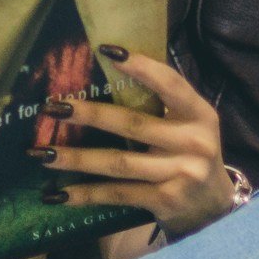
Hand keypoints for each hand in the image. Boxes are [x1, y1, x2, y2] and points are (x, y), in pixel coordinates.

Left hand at [30, 46, 234, 240]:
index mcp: (200, 115)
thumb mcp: (190, 123)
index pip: (171, 85)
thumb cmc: (191, 153)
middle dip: (89, 115)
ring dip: (76, 158)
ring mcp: (180, 175)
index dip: (142, 67)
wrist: (215, 207)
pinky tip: (59, 194)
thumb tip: (112, 65)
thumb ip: (162, 102)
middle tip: (53, 107)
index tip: (106, 51)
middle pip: (133, 125)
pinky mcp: (165, 202)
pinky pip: (118, 194)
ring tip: (43, 152)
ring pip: (118, 163)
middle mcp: (193, 143)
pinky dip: (87, 194)